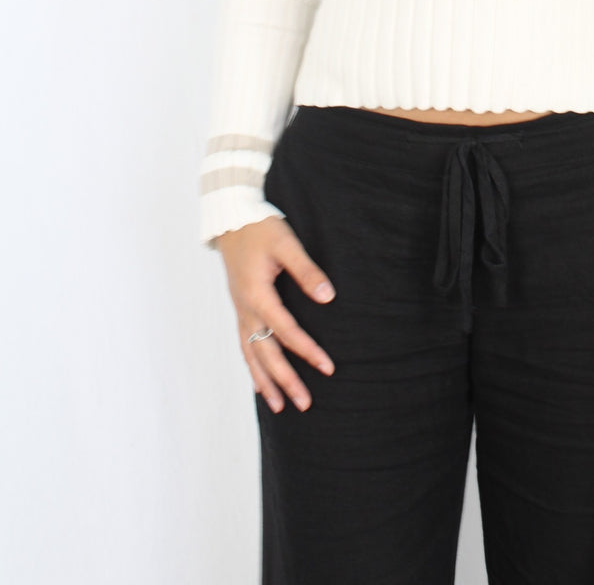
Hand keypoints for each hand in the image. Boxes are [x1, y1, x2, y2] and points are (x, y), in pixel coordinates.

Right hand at [215, 216, 336, 413]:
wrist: (231, 220)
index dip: (307, 351)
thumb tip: (328, 297)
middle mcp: (245, 309)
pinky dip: (252, 367)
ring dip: (265, 381)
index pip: (286, 331)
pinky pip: (244, 345)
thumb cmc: (261, 229)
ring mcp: (240, 311)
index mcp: (257, 295)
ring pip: (251, 354)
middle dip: (285, 380)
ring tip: (279, 407)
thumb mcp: (286, 244)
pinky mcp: (240, 308)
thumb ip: (307, 271)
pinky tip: (259, 383)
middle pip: (266, 353)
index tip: (328, 367)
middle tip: (305, 403)